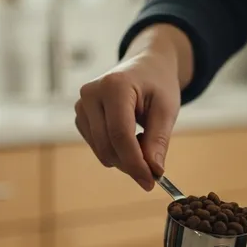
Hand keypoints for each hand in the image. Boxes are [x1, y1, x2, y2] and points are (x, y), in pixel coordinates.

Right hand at [74, 25, 190, 190]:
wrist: (145, 65)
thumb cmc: (158, 84)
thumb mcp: (167, 108)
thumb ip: (159, 139)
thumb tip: (153, 170)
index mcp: (114, 86)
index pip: (120, 134)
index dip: (135, 163)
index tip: (151, 181)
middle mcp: (91, 94)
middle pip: (108, 146)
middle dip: (131, 165)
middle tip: (154, 171)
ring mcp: (81, 105)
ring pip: (101, 150)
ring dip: (124, 158)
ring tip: (144, 142)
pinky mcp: (80, 116)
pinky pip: (96, 146)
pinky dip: (115, 151)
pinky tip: (129, 138)